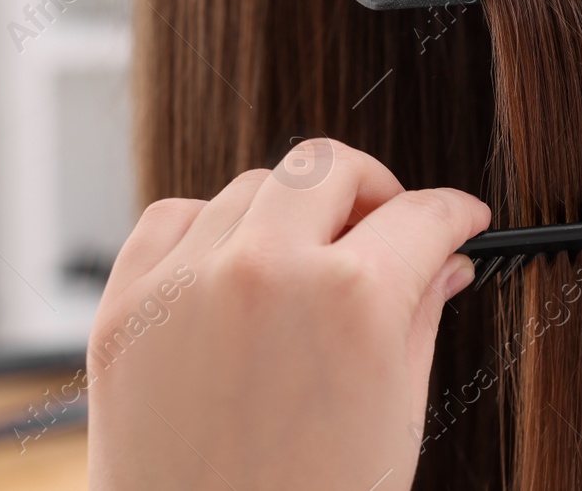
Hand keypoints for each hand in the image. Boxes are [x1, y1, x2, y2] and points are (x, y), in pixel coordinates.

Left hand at [86, 140, 490, 490]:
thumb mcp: (396, 415)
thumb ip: (421, 315)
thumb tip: (443, 259)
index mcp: (351, 300)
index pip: (421, 215)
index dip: (453, 214)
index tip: (457, 219)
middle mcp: (264, 273)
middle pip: (328, 166)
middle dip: (371, 189)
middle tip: (385, 227)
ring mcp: (185, 286)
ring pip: (252, 187)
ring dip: (290, 214)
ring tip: (306, 267)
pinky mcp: (124, 309)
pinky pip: (172, 219)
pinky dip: (208, 229)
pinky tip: (234, 269)